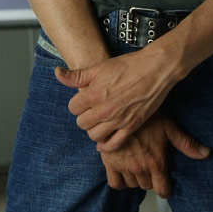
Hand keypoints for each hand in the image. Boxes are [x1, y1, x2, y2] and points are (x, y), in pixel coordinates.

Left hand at [56, 47, 181, 151]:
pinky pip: (113, 144)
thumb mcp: (99, 67)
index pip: (73, 108)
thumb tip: (57, 73)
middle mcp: (104, 109)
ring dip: (94, 129)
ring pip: (94, 135)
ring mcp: (118, 120)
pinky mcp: (131, 126)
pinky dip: (105, 146)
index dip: (77, 104)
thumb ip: (77, 75)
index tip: (83, 101)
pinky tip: (103, 141)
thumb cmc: (128, 65)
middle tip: (91, 111)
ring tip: (98, 122)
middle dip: (84, 117)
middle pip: (82, 123)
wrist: (155, 69)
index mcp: (94, 94)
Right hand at [100, 112, 209, 198]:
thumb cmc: (146, 115)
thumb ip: (186, 143)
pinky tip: (124, 170)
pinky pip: (116, 183)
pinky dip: (121, 181)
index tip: (165, 184)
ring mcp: (124, 167)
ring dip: (137, 178)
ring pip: (133, 185)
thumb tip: (206, 153)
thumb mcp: (168, 126)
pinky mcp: (109, 163)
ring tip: (138, 165)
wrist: (120, 107)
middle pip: (147, 186)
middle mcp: (140, 168)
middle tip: (151, 166)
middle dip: (151, 179)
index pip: (162, 190)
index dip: (165, 189)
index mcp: (156, 162)